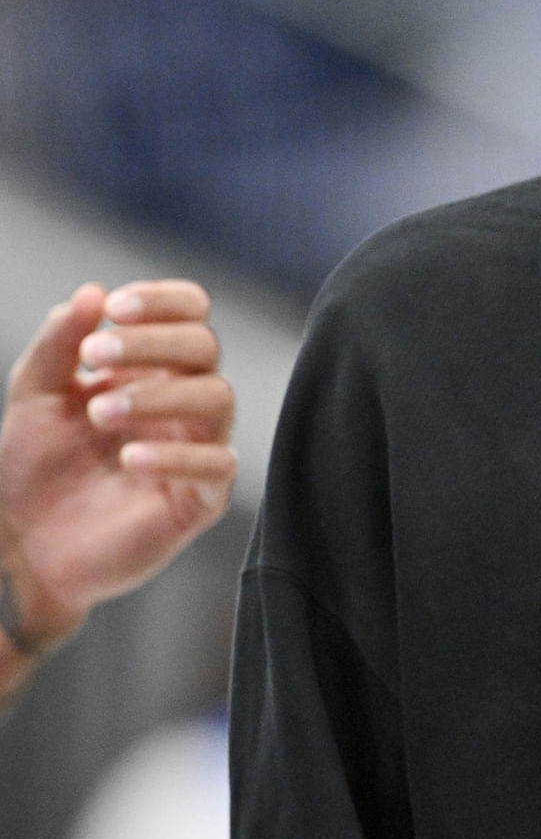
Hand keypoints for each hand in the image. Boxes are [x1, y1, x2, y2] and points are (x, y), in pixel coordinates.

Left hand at [0, 280, 237, 684]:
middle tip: (96, 353)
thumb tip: (92, 294)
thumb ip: (59, 342)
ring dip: (158, 395)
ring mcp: (195, 448)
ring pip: (218, 398)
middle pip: (205, 348)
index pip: (189, 315)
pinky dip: (176, 456)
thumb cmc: (35, 468)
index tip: (115, 307)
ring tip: (98, 413)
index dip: (163, 302)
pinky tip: (128, 459)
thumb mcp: (35, 395)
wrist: (25, 544)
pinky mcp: (200, 500)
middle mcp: (180, 403)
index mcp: (150, 369)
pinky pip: (217, 466)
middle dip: (152, 341)